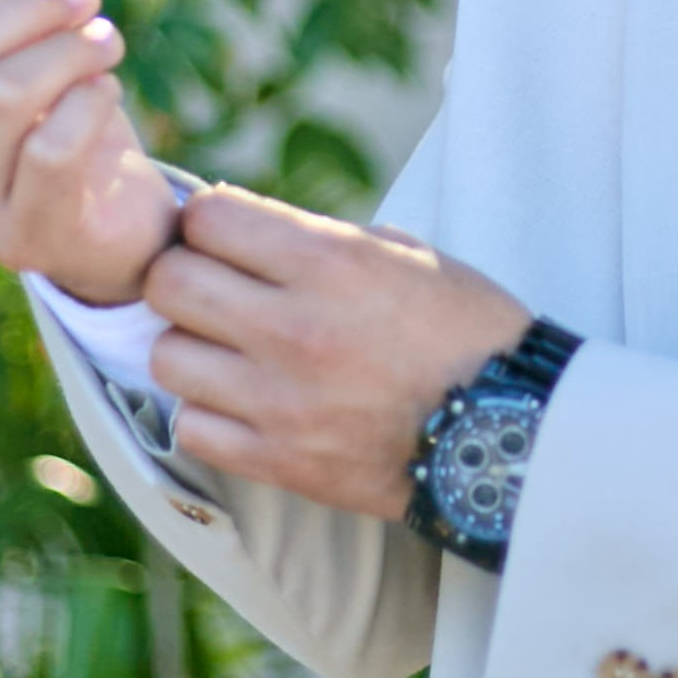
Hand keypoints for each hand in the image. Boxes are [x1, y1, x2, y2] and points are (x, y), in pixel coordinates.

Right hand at [0, 0, 180, 303]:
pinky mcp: (27, 239)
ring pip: (3, 96)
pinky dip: (88, 103)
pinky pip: (53, 150)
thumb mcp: (5, 52)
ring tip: (106, 38)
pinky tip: (106, 90)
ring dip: (68, 48)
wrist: (110, 223)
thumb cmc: (50, 122)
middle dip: (26, 4)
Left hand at [144, 187, 531, 517]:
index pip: (206, 216)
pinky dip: (209, 414)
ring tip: (230, 354)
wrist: (510, 436)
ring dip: (193, 348)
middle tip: (215, 292)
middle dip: (185, 277)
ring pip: (166, 357)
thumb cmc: (468, 333)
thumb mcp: (409, 256)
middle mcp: (294, 327)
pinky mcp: (280, 461)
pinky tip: (243, 405)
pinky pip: (192, 428)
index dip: (209, 222)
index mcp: (331, 262)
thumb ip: (321, 240)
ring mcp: (281, 400)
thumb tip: (246, 234)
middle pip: (168, 282)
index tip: (228, 239)